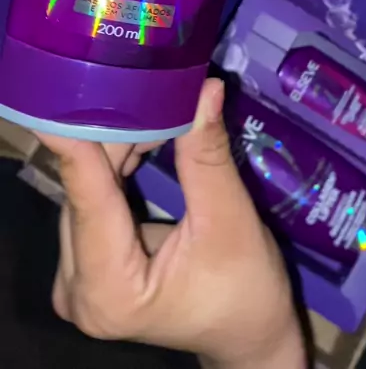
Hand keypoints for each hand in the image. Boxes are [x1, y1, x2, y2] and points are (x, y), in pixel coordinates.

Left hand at [42, 80, 305, 368]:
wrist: (249, 333)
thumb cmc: (247, 290)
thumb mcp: (232, 222)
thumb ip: (207, 158)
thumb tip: (202, 89)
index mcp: (109, 291)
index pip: (87, 198)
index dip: (79, 139)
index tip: (70, 88)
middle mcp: (77, 286)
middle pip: (87, 190)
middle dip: (118, 134)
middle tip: (147, 79)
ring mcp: (78, 276)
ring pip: (89, 189)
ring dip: (120, 145)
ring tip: (154, 99)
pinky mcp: (88, 263)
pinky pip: (96, 198)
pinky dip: (120, 164)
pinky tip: (145, 130)